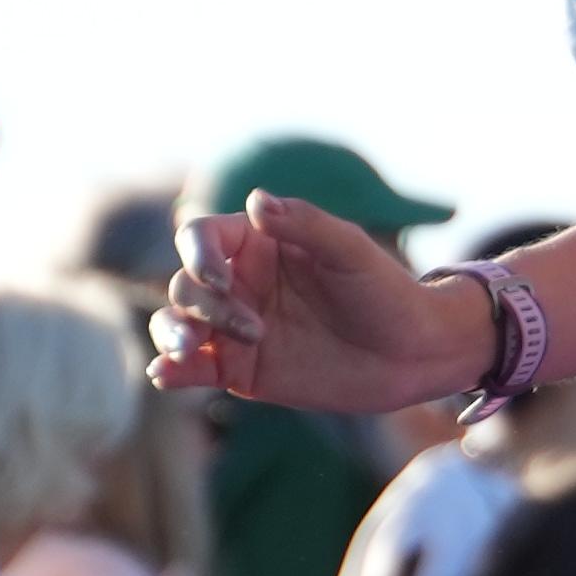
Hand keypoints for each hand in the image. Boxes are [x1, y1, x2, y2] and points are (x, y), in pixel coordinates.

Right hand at [150, 198, 488, 417]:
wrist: (412, 354)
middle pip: (185, 283)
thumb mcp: (350, 252)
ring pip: (177, 323)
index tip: (221, 278)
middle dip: (199, 304)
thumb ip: (305, 225)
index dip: (198, 254)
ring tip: (186, 352)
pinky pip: (192, 368)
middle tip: (251, 328)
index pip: (200, 237)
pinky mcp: (238, 369)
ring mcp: (234, 327)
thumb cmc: (386, 292)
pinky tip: (163, 375)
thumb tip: (257, 201)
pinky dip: (171, 370)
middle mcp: (239, 282)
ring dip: (171, 334)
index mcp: (258, 243)